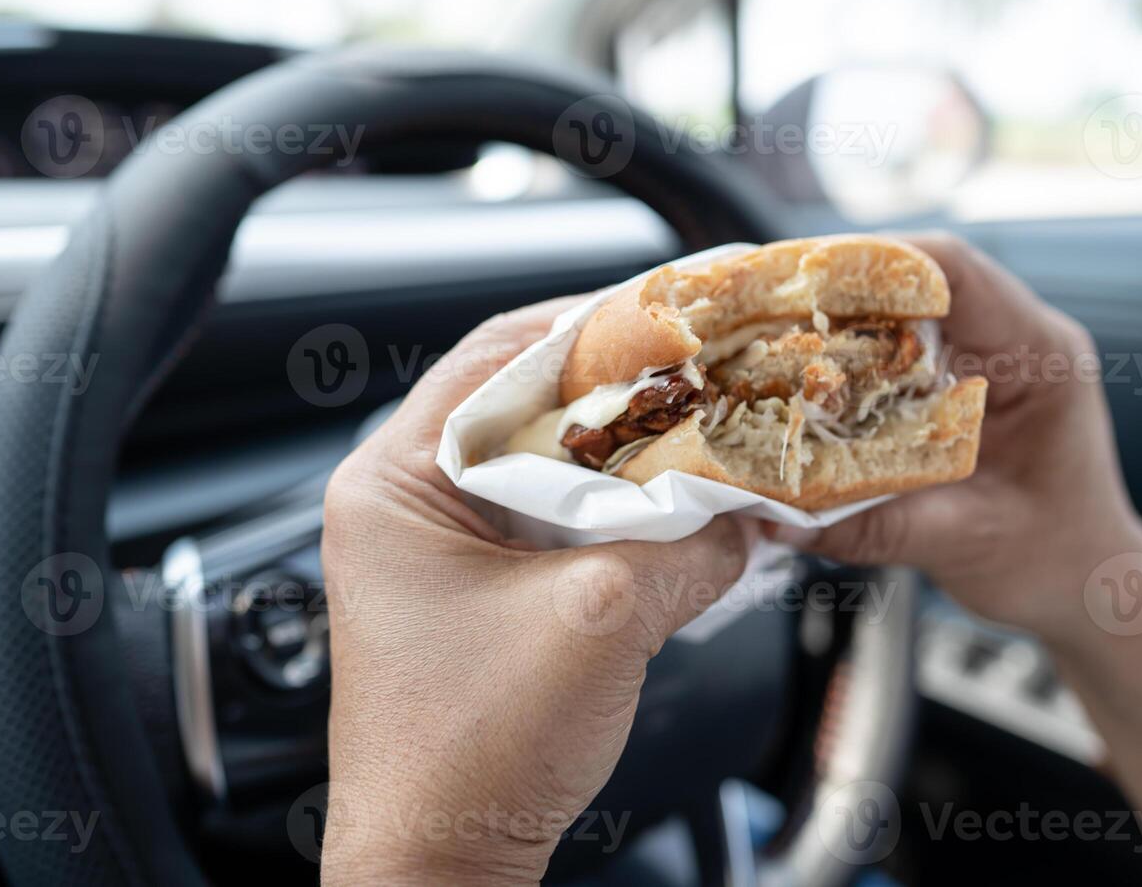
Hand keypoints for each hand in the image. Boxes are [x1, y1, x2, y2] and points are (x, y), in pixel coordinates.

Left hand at [318, 298, 749, 885]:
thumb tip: (751, 507)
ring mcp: (442, 549)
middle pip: (526, 404)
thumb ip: (687, 546)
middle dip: (622, 391)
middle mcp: (405, 503)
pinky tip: (677, 507)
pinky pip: (557, 519)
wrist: (444, 866)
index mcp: (390, 483)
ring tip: (702, 429)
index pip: (497, 358)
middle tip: (702, 368)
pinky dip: (619, 507)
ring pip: (548, 463)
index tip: (671, 310)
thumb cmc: (470, 758)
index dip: (593, 326)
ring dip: (625, 452)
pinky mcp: (481, 590)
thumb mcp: (602, 621)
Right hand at [766, 233, 1141, 643]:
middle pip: (918, 277)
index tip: (802, 279)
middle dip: (836, 286)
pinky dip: (846, 354)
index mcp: (1041, 357)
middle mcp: (1015, 340)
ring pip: (902, 307)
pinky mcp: (960, 381)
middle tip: (759, 304)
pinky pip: (897, 346)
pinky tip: (798, 373)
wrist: (1085, 588)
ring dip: (835, 316)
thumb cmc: (1054, 564)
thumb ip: (873, 527)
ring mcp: (988, 356)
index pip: (958, 272)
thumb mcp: (965, 545)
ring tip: (764, 330)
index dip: (876, 263)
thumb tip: (773, 514)